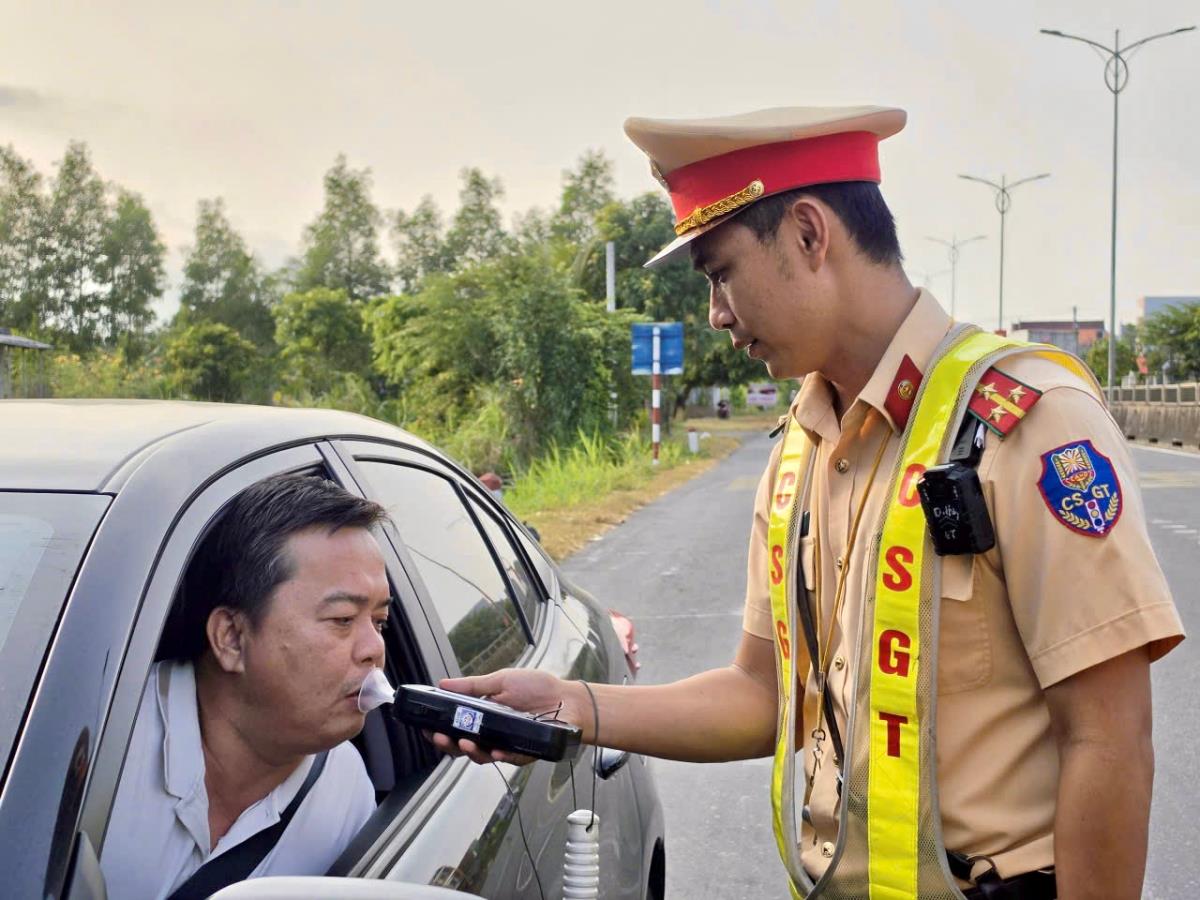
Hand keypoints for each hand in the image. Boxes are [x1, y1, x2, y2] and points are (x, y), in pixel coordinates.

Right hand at [423, 668, 581, 765]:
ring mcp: (506, 745)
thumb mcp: (502, 681)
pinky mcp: (524, 752)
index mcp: (484, 716)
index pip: (455, 728)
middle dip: (447, 745)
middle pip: (463, 746)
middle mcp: (492, 733)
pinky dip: (500, 756)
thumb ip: (473, 686)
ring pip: (482, 756)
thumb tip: (443, 684)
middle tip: (439, 738)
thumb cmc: (539, 688)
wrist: (568, 699)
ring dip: (470, 752)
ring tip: (463, 743)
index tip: (426, 728)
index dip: (439, 730)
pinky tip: (494, 751)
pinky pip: (508, 758)